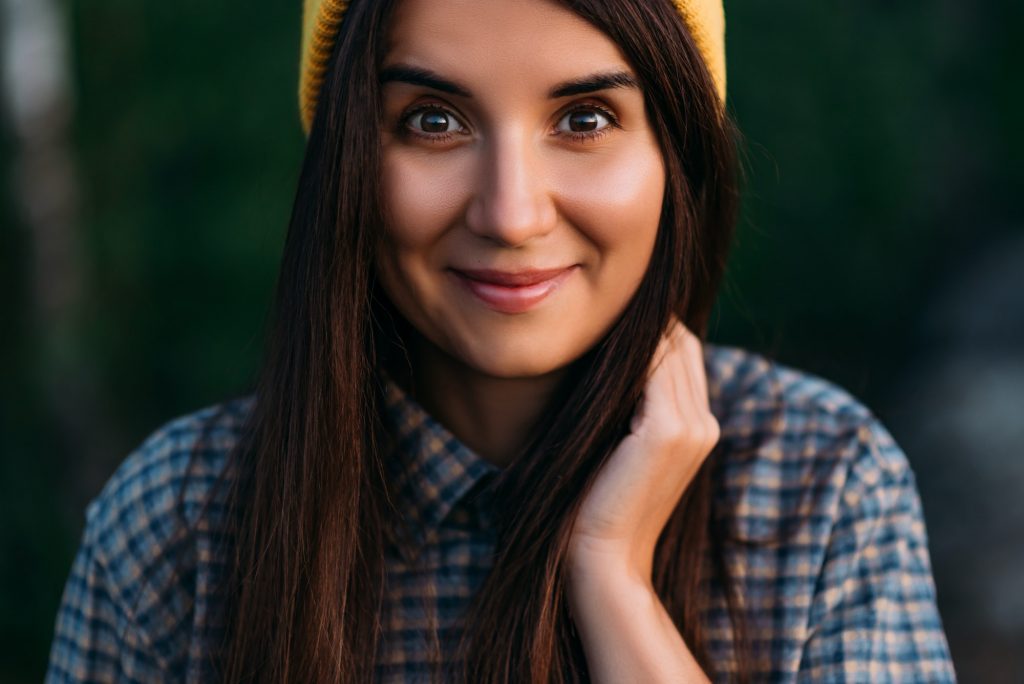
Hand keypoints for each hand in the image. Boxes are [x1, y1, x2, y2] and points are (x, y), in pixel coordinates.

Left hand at [568, 319, 719, 586]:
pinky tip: (593, 343)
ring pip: (667, 349)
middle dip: (643, 322)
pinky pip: (651, 368)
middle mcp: (705, 425)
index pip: (682, 353)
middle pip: (679, 343)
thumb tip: (611, 360)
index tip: (607, 319)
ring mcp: (692, 428)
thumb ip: (631, 408)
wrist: (601, 557)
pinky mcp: (667, 431)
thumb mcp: (622, 447)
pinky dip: (626, 351)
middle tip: (599, 310)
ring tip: (594, 321)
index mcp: (700, 428)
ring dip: (633, 331)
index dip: (651, 331)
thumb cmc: (598, 502)